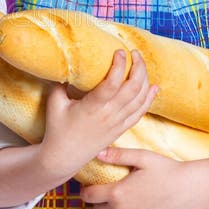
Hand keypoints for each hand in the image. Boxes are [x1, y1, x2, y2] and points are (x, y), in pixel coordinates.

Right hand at [37, 50, 157, 183]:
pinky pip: (140, 112)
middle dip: (138, 67)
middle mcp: (109, 114)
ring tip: (141, 63)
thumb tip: (67, 64)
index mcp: (93, 107)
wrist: (64, 157)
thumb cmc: (57, 129)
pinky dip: (149, 98)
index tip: (120, 51)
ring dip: (145, 79)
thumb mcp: (54, 104)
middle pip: (132, 88)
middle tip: (134, 53)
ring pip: (140, 99)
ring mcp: (117, 123)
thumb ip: (61, 83)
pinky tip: (154, 87)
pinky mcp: (121, 129)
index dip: (119, 65)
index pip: (112, 83)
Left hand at [80, 146, 194, 208]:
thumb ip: (118, 155)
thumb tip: (98, 152)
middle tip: (103, 191)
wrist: (188, 190)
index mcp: (117, 193)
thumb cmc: (166, 170)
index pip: (89, 196)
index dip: (84, 191)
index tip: (86, 187)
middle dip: (97, 201)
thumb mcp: (141, 157)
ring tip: (117, 200)